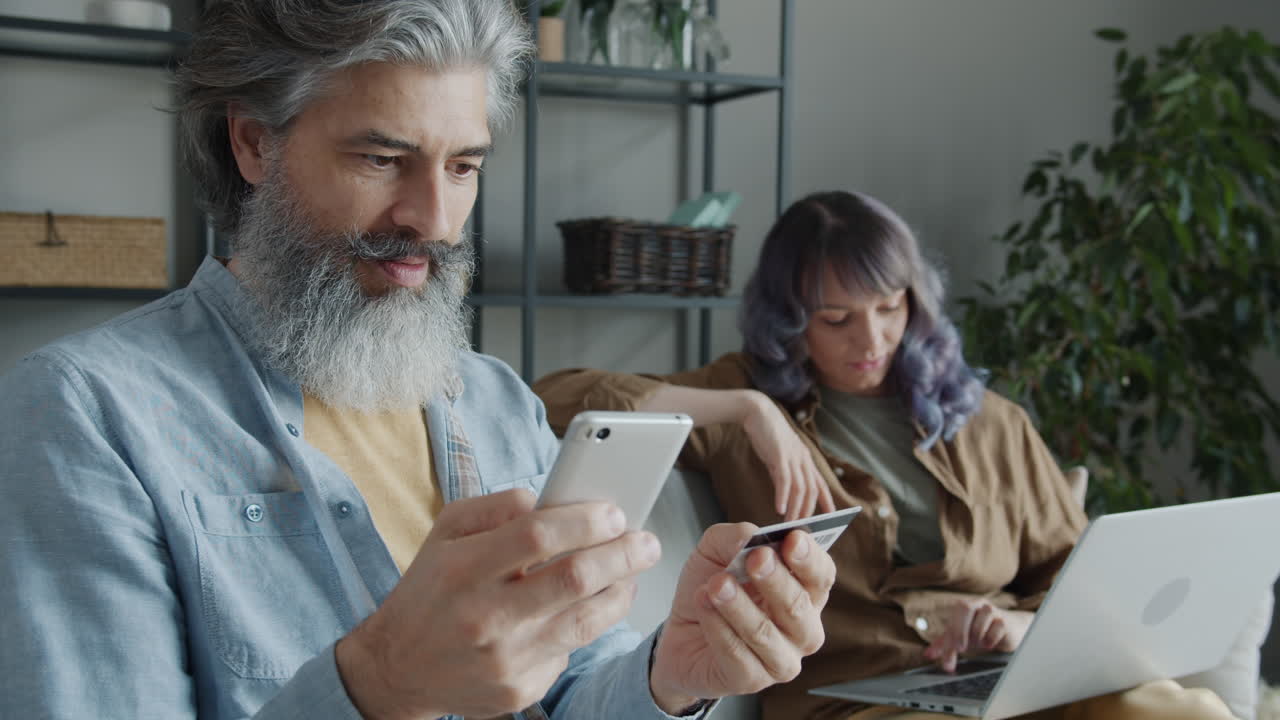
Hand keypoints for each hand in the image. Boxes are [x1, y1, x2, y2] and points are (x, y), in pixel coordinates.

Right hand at [335, 489, 660, 719]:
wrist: (396, 668)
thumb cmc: (431, 588)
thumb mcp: (446, 532)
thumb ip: (498, 507)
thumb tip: (552, 501)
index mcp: (463, 568)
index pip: (539, 535)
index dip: (586, 521)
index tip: (615, 513)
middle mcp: (484, 616)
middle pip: (574, 579)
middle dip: (623, 555)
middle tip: (646, 542)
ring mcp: (504, 659)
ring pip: (585, 621)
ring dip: (620, 591)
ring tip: (632, 572)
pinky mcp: (519, 690)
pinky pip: (568, 651)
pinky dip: (584, 627)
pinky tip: (587, 609)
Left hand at [648, 523, 835, 712]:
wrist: (678, 634)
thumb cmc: (711, 588)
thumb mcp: (716, 550)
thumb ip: (735, 537)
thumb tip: (752, 537)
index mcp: (804, 592)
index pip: (821, 575)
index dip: (810, 558)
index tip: (792, 539)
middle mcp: (802, 628)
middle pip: (800, 605)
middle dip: (777, 579)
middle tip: (755, 558)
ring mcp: (781, 659)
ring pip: (766, 633)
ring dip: (739, 605)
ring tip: (716, 584)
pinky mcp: (752, 680)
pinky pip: (738, 654)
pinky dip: (718, 627)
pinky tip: (704, 605)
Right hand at [740, 391, 834, 520]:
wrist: (757, 411)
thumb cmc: (766, 433)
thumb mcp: (779, 455)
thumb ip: (782, 471)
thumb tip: (783, 491)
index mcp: (804, 458)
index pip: (820, 482)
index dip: (826, 499)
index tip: (831, 514)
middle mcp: (803, 458)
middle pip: (811, 490)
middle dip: (808, 510)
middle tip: (802, 528)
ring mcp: (792, 457)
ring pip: (800, 488)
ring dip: (796, 508)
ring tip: (790, 523)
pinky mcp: (779, 455)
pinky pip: (784, 480)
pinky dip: (783, 496)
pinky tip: (779, 509)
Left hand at [923, 599, 1033, 672]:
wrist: (1009, 629)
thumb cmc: (981, 631)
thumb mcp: (961, 636)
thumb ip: (944, 644)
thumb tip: (927, 655)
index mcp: (964, 606)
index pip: (953, 617)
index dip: (948, 636)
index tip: (948, 658)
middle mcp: (978, 604)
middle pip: (965, 608)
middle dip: (960, 630)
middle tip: (961, 649)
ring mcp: (993, 610)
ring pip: (981, 621)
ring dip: (977, 637)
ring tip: (979, 644)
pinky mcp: (1006, 621)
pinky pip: (997, 629)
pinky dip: (990, 639)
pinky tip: (989, 643)